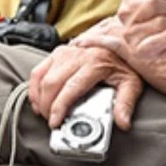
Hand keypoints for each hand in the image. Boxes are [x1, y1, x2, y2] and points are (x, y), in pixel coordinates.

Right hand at [28, 42, 143, 130]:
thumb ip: (126, 103)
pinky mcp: (57, 52)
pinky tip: (39, 100)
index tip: (55, 122)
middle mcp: (77, 56)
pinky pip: (38, 71)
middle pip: (51, 84)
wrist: (120, 43)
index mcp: (95, 63)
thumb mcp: (131, 83)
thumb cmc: (124, 63)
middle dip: (47, 107)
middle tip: (52, 121)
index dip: (59, 107)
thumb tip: (123, 122)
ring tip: (45, 113)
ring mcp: (65, 52)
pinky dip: (34, 88)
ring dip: (39, 99)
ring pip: (41, 78)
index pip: (70, 88)